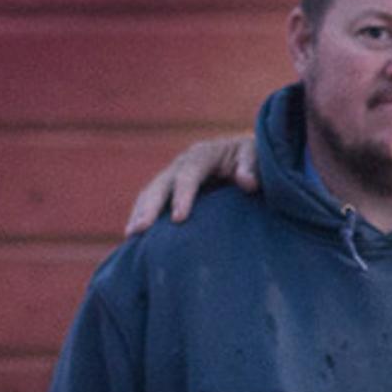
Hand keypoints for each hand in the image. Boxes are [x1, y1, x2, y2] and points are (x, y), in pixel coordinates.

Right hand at [121, 135, 259, 234]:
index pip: (188, 173)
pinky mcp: (172, 190)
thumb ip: (252, 167)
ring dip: (140, 212)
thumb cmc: (259, 159)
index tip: (178, 219)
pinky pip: (151, 201)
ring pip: (151, 192)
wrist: (253, 159)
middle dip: (150, 206)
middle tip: (140, 229)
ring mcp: (175, 175)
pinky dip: (142, 216)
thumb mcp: (260, 158)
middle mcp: (184, 162)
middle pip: (162, 183)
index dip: (182, 195)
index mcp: (205, 154)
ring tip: (131, 235)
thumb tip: (247, 182)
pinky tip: (135, 238)